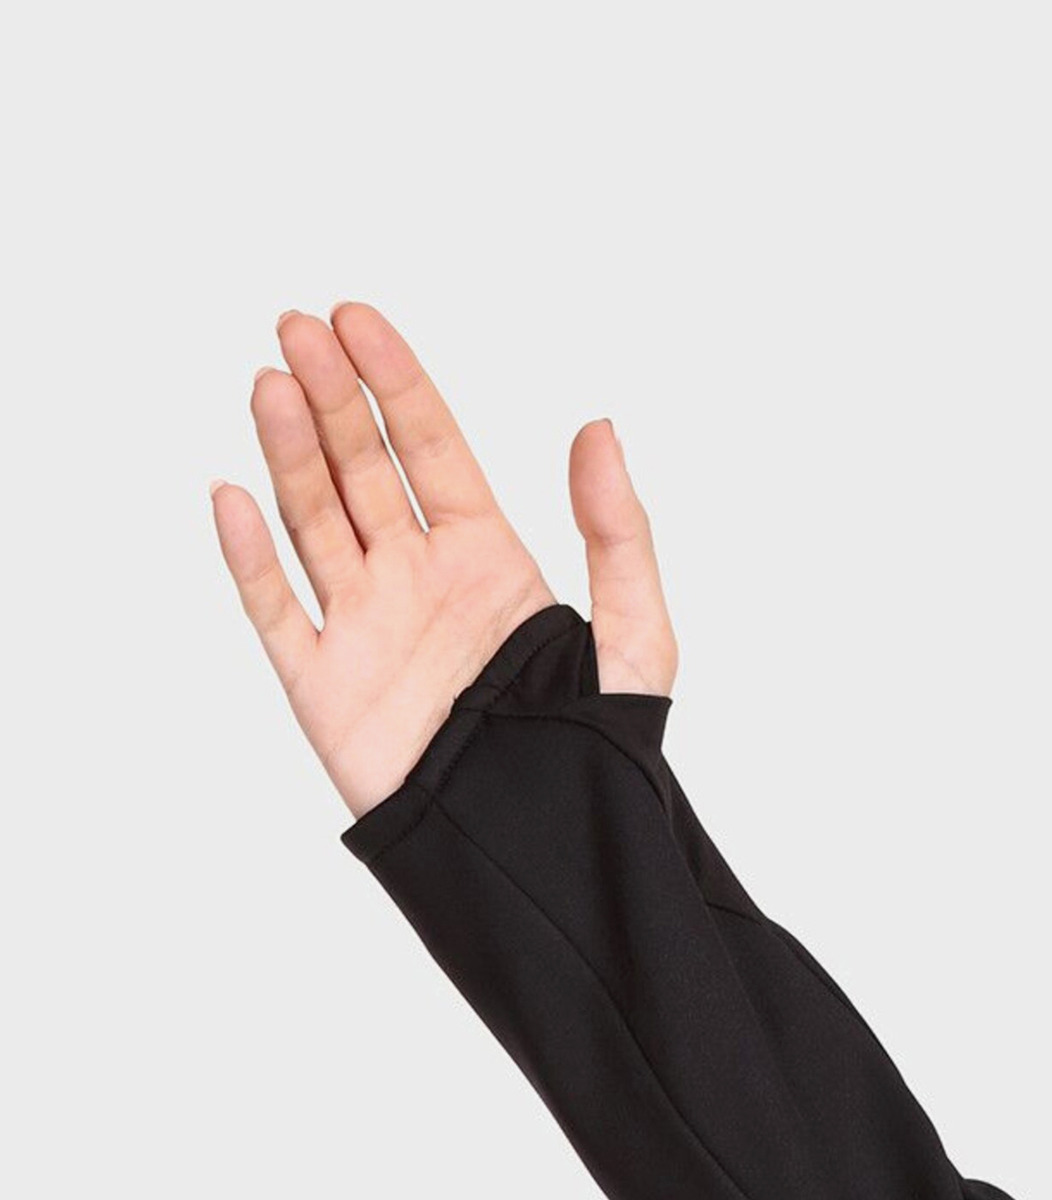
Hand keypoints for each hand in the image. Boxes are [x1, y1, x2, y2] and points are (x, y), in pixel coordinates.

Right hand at [212, 303, 678, 818]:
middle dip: (328, 396)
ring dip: (288, 453)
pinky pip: (276, 610)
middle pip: (360, 469)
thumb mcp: (638, 638)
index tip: (356, 318)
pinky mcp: (324, 688)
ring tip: (269, 381)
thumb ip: (619, 534)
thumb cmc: (593, 755)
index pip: (430, 447)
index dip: (393, 381)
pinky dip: (250, 557)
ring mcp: (365, 629)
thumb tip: (599, 427)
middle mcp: (417, 580)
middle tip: (296, 326)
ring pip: (313, 521)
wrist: (538, 846)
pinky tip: (232, 496)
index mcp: (485, 558)